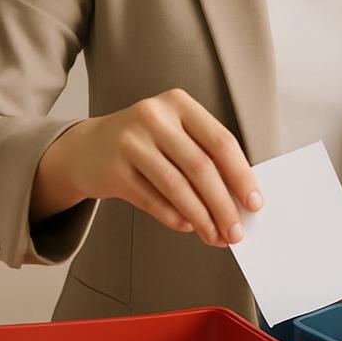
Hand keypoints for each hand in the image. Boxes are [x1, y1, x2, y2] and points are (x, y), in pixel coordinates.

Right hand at [31, 88, 262, 247]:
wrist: (86, 149)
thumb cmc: (145, 144)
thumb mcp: (176, 135)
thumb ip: (207, 158)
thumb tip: (241, 201)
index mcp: (179, 103)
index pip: (220, 141)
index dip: (241, 175)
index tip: (255, 203)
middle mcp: (154, 116)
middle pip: (200, 167)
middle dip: (223, 205)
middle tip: (236, 232)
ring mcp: (130, 141)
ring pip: (177, 187)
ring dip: (202, 218)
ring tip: (216, 237)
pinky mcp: (113, 169)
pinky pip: (153, 201)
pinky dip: (175, 218)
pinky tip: (188, 227)